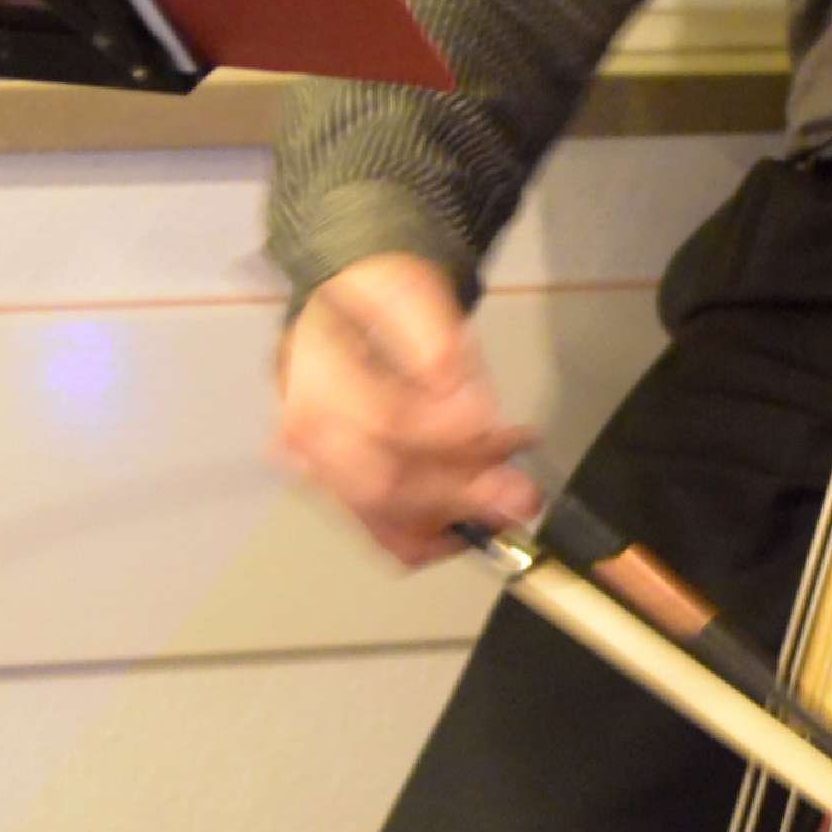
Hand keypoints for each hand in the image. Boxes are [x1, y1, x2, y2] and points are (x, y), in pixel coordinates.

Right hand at [275, 253, 537, 566]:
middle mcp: (307, 434)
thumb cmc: (376, 300)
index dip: (454, 438)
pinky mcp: (342, 495)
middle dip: (464, 494)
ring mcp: (320, 471)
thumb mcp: (411, 293)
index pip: (387, 423)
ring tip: (511, 498)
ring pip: (387, 522)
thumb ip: (440, 350)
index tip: (510, 433)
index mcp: (316, 374)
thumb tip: (473, 415)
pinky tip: (477, 518)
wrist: (340, 309)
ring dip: (458, 521)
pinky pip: (387, 536)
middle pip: (384, 485)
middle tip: (524, 489)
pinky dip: (437, 538)